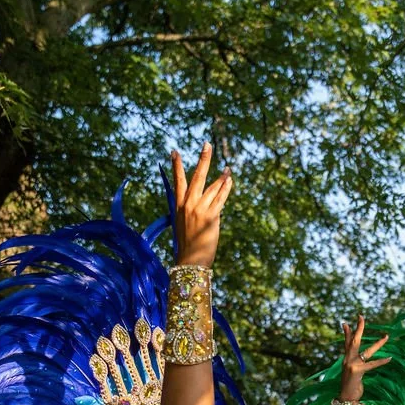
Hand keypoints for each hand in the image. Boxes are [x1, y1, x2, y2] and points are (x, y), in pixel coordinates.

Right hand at [172, 145, 232, 267]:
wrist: (190, 261)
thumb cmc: (187, 246)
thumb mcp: (183, 225)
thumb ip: (190, 211)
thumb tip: (203, 203)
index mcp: (178, 206)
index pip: (177, 181)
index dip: (176, 166)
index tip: (174, 151)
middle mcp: (188, 205)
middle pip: (196, 177)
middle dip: (203, 159)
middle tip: (207, 144)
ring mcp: (199, 210)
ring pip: (212, 187)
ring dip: (221, 177)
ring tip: (228, 169)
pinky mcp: (211, 217)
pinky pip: (220, 198)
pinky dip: (225, 189)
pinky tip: (229, 180)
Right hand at [339, 315, 389, 400]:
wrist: (346, 397)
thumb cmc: (350, 386)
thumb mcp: (350, 372)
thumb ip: (354, 363)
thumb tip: (360, 359)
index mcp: (346, 359)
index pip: (346, 343)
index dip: (347, 333)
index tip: (345, 323)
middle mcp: (348, 360)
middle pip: (354, 341)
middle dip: (358, 328)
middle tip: (361, 316)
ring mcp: (352, 364)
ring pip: (367, 351)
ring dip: (379, 344)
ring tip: (387, 336)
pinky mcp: (358, 371)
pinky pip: (372, 364)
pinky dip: (381, 362)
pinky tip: (389, 358)